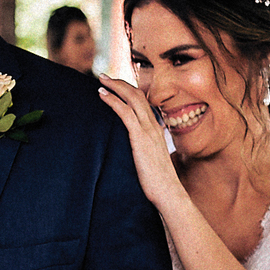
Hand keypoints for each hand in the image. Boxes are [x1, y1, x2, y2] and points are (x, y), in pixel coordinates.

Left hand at [97, 75, 180, 194]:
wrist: (168, 193)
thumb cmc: (158, 183)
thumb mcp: (150, 161)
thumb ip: (144, 152)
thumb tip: (136, 154)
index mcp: (156, 130)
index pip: (144, 102)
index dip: (129, 92)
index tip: (116, 87)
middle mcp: (153, 126)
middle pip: (138, 95)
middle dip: (120, 83)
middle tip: (104, 76)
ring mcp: (148, 130)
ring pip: (133, 99)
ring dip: (115, 86)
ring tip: (101, 80)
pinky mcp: (140, 138)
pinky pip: (126, 112)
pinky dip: (113, 100)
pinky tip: (102, 95)